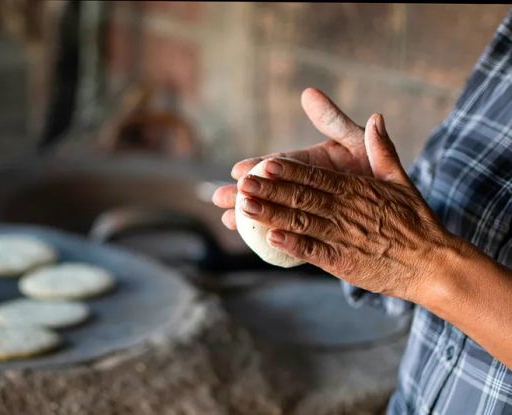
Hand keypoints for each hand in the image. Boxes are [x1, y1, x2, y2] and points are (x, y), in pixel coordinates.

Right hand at [213, 88, 371, 228]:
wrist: (402, 210)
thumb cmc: (377, 170)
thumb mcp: (355, 142)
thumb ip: (334, 121)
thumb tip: (308, 94)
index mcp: (311, 165)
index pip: (280, 165)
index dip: (258, 168)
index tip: (238, 170)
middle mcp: (305, 187)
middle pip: (270, 191)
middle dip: (244, 194)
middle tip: (220, 197)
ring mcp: (309, 210)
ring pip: (275, 214)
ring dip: (251, 218)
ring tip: (228, 220)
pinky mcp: (316, 232)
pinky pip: (292, 237)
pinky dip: (275, 239)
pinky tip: (256, 241)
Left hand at [235, 114, 458, 300]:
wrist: (435, 263)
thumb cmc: (416, 221)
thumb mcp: (401, 181)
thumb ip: (383, 150)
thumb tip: (376, 117)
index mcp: (357, 189)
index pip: (317, 176)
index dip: (289, 170)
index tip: (265, 163)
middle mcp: (346, 210)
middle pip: (302, 197)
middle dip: (270, 190)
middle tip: (241, 185)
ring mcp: (343, 236)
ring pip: (302, 222)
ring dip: (271, 215)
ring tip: (244, 208)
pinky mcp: (343, 261)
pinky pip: (313, 252)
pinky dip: (293, 245)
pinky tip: (270, 238)